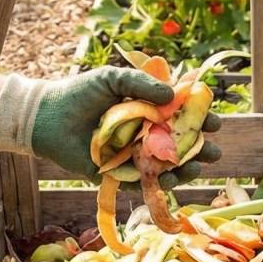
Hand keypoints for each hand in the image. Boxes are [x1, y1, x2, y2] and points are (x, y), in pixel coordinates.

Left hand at [0, 66, 220, 185]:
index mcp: (147, 109)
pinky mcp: (120, 174)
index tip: (214, 122)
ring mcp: (134, 155)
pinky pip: (145, 182)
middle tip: (213, 152)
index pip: (181, 116)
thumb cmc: (79, 93)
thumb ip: (141, 84)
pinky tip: (171, 179)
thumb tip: (172, 96)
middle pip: (180, 144)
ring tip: (196, 167)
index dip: (200, 120)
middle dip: (200, 149)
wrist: (48, 117)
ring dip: (185, 169)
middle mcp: (144, 133)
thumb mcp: (112, 79)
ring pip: (167, 166)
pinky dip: (160, 183)